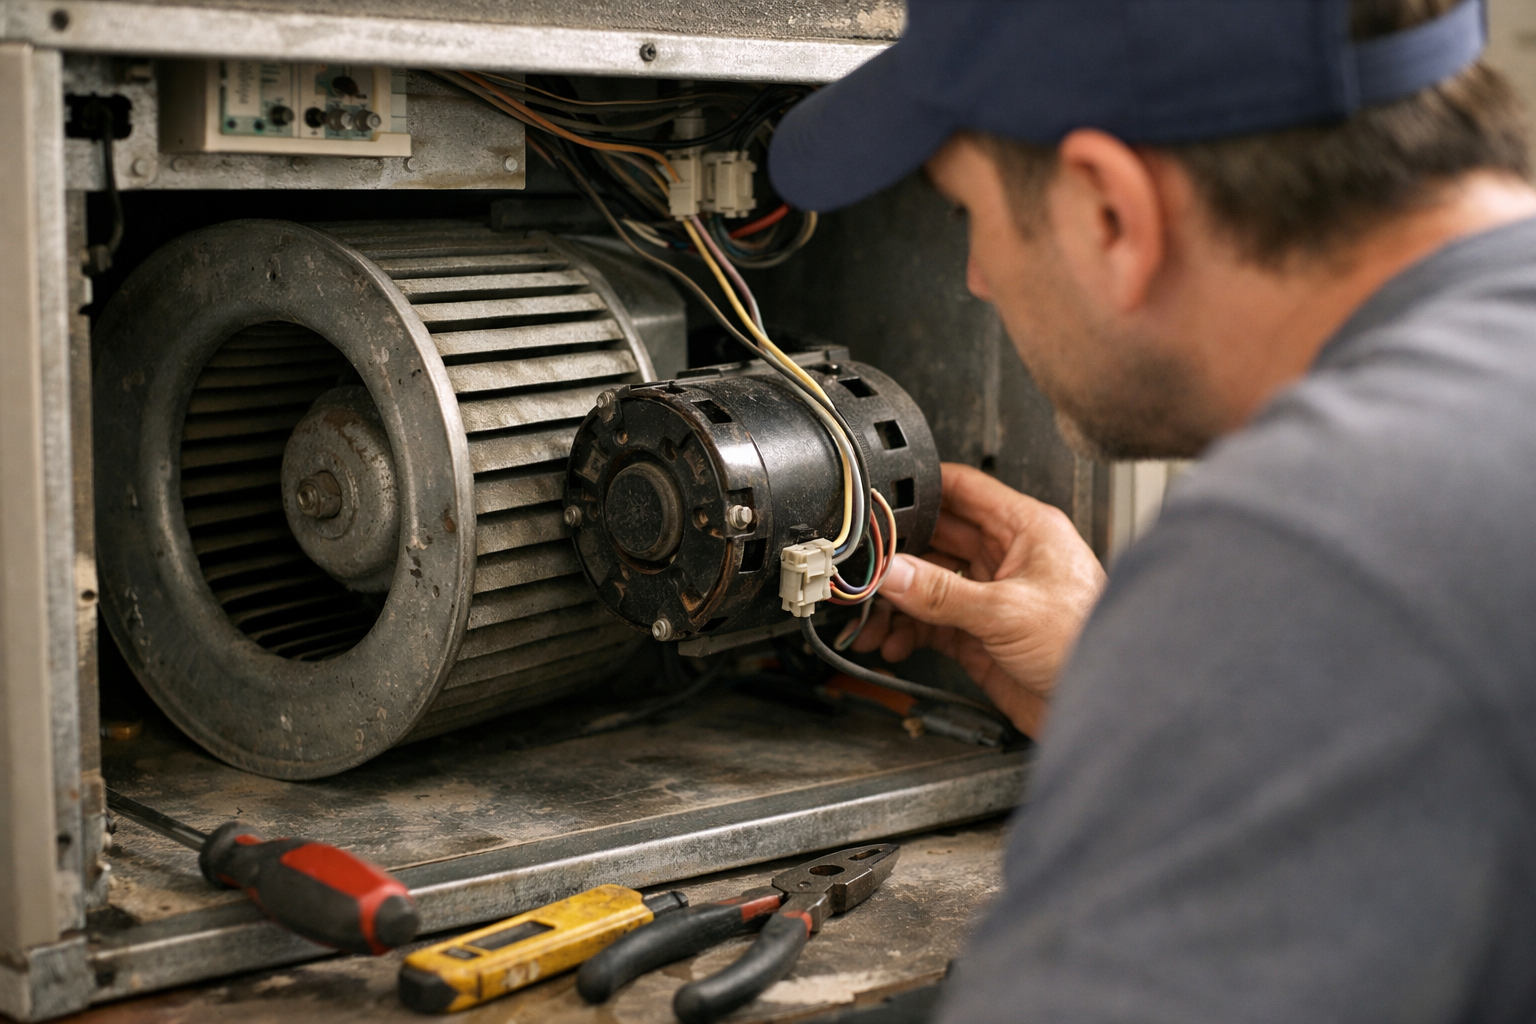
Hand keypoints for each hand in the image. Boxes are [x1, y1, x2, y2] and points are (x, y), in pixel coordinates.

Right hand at [851, 462, 1105, 736]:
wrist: (1106, 703)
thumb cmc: (1087, 643)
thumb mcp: (1007, 610)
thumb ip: (942, 592)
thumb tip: (894, 572)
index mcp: (1026, 530)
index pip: (965, 490)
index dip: (923, 489)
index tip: (883, 497)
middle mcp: (1007, 558)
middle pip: (938, 541)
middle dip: (900, 556)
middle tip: (865, 569)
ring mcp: (993, 597)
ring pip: (930, 586)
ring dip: (897, 603)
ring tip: (871, 620)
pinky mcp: (982, 636)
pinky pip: (933, 624)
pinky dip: (908, 633)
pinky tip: (894, 643)